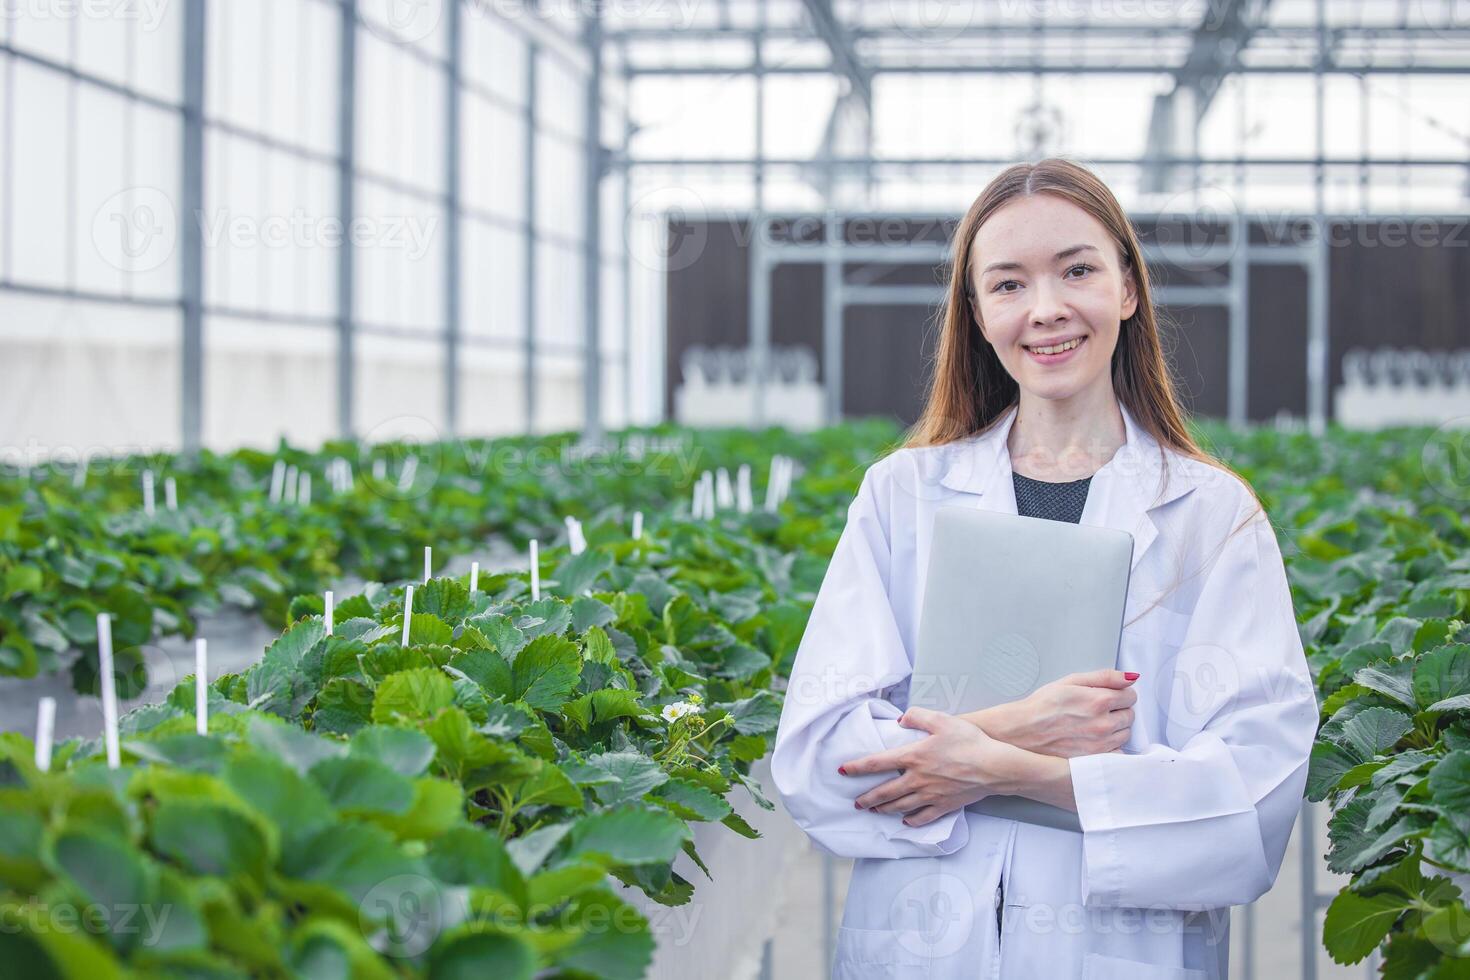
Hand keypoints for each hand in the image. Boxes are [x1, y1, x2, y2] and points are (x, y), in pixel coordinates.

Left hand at [837, 706, 1032, 826]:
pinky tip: (905, 821)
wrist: (995, 766)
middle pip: (884, 792)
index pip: (877, 763)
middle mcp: (917, 779)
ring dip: (884, 809)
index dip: (857, 767)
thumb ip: (918, 715)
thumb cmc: (970, 742)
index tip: (844, 771)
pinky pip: (923, 817)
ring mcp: (930, 795)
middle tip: (856, 802)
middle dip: (867, 798)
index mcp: (913, 756)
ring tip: (874, 811)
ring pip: (900, 806)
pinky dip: (911, 821)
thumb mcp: (942, 720)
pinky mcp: (945, 806)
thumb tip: (902, 719)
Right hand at [964, 669, 1138, 757]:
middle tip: (1096, 711)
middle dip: (1117, 711)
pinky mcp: (1095, 761)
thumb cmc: (1041, 707)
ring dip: (1115, 729)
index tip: (1106, 697)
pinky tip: (1093, 741)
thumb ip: (1104, 677)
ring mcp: (1101, 745)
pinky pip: (1116, 753)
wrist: (1020, 733)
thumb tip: (1130, 677)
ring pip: (1125, 735)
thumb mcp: (1070, 681)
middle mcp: (1104, 724)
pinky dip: (1110, 748)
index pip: (1130, 695)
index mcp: (1099, 700)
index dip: (1118, 694)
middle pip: (1129, 715)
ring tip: (1092, 726)